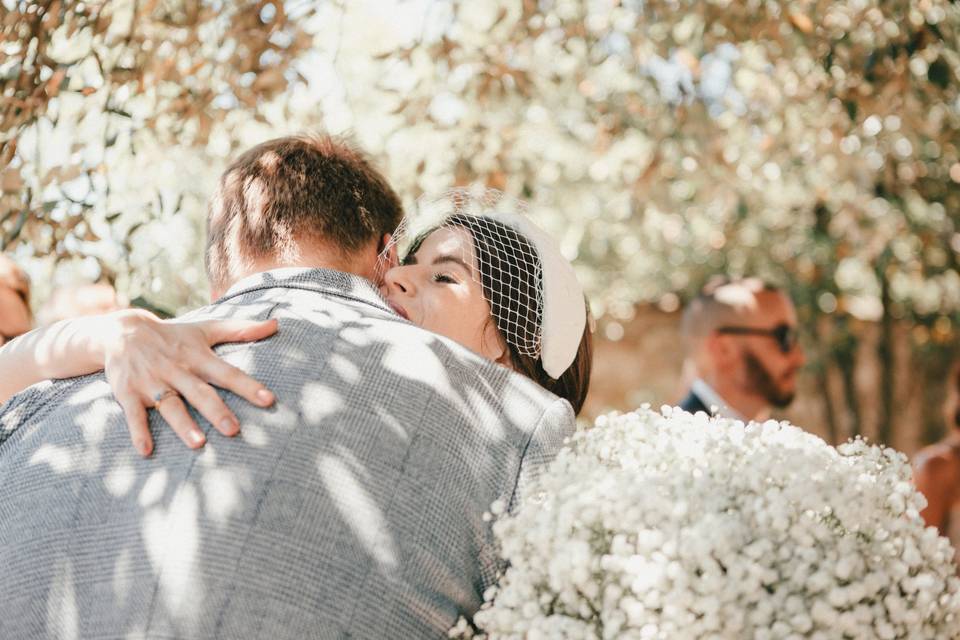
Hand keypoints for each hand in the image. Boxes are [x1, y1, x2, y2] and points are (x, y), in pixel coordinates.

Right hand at [102, 310, 277, 455]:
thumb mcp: (206, 329)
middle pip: (199, 392)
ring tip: (198, 444)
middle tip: (234, 430)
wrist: (122, 331)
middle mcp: (177, 370)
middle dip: (216, 411)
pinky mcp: (128, 392)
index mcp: (197, 357)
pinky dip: (139, 432)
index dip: (248, 386)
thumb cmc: (174, 336)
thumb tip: (277, 323)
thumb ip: (241, 330)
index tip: (268, 400)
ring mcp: (152, 382)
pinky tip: (147, 451)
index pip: (227, 373)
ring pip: (169, 405)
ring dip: (183, 425)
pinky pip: (134, 415)